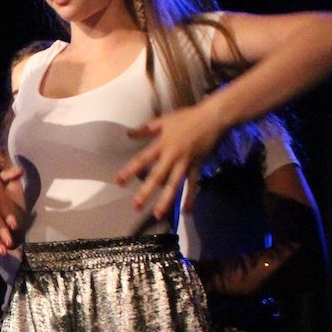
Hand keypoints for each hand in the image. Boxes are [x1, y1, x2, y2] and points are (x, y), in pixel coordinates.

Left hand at [116, 101, 221, 218]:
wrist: (212, 117)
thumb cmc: (186, 118)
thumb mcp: (163, 120)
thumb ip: (145, 129)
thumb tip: (128, 134)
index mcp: (162, 144)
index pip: (142, 159)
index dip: (130, 170)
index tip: (118, 182)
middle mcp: (172, 155)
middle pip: (157, 176)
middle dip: (146, 191)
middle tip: (136, 206)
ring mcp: (186, 162)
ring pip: (175, 184)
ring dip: (166, 200)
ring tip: (158, 214)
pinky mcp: (197, 166)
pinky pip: (193, 184)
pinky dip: (190, 197)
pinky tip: (187, 210)